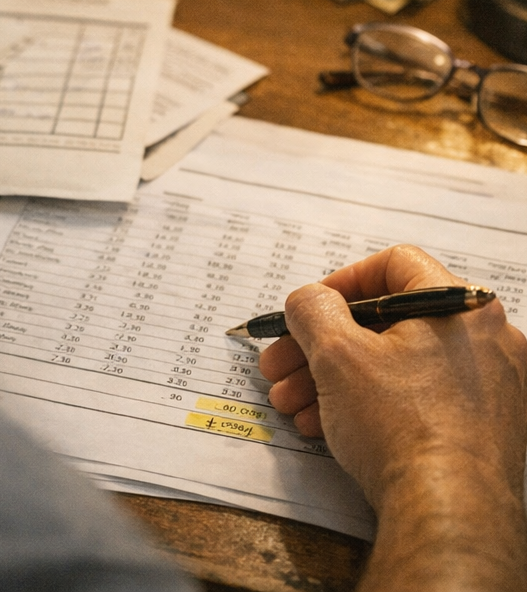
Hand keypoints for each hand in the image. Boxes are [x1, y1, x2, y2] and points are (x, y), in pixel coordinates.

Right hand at [259, 244, 526, 591]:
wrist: (448, 513)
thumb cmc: (401, 428)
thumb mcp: (335, 353)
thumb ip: (312, 308)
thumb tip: (309, 300)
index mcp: (462, 307)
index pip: (396, 264)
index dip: (341, 281)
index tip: (310, 308)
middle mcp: (487, 340)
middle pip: (388, 322)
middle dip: (322, 344)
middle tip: (284, 363)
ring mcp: (492, 387)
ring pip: (398, 363)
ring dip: (335, 378)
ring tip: (294, 403)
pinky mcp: (486, 428)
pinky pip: (419, 397)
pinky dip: (372, 403)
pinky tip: (327, 425)